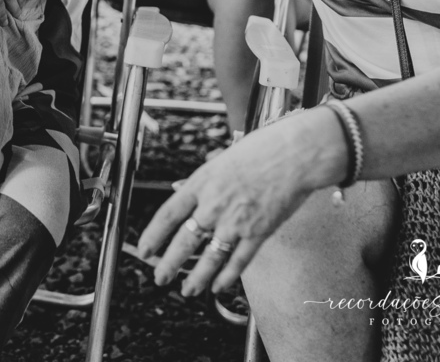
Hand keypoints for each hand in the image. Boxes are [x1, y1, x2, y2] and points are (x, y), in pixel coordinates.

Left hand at [135, 113, 330, 296]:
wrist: (295, 155)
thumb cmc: (260, 151)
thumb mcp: (221, 159)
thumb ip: (200, 179)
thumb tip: (178, 188)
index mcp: (202, 183)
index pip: (169, 214)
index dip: (153, 235)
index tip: (144, 249)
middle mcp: (215, 204)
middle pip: (185, 241)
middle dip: (169, 264)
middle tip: (159, 277)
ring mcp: (237, 221)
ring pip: (210, 257)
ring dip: (196, 278)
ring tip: (187, 290)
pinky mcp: (259, 233)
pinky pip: (239, 261)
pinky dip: (227, 277)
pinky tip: (217, 286)